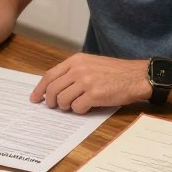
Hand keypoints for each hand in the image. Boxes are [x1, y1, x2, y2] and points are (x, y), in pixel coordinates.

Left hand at [30, 54, 148, 112]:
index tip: (35, 98)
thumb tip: (54, 88)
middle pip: (52, 89)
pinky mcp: (94, 94)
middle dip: (50, 101)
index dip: (40, 89)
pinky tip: (87, 107)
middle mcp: (79, 69)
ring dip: (66, 107)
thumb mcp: (91, 64)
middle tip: (54, 106)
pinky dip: (79, 111)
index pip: (49, 75)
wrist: (137, 76)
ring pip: (62, 100)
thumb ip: (73, 72)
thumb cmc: (115, 72)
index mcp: (76, 60)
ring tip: (75, 105)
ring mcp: (86, 82)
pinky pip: (77, 108)